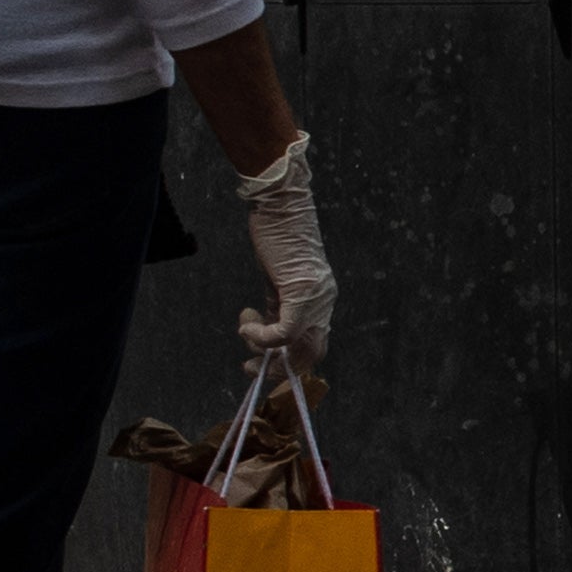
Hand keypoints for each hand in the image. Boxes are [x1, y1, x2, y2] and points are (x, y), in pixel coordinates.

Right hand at [233, 130, 336, 379]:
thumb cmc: (275, 234)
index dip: (290, 361)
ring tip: (245, 332)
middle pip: (312, 355)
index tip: (260, 361)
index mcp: (322, 297)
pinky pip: (284, 333)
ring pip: (299, 348)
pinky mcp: (301, 291)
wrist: (279, 202)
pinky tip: (245, 323)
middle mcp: (325, 300)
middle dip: (279, 369)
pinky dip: (261, 337)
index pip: (316, 345)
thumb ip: (277, 304)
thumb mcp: (277, 277)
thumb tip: (269, 335)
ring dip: (266, 353)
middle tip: (249, 367)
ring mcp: (316, 297)